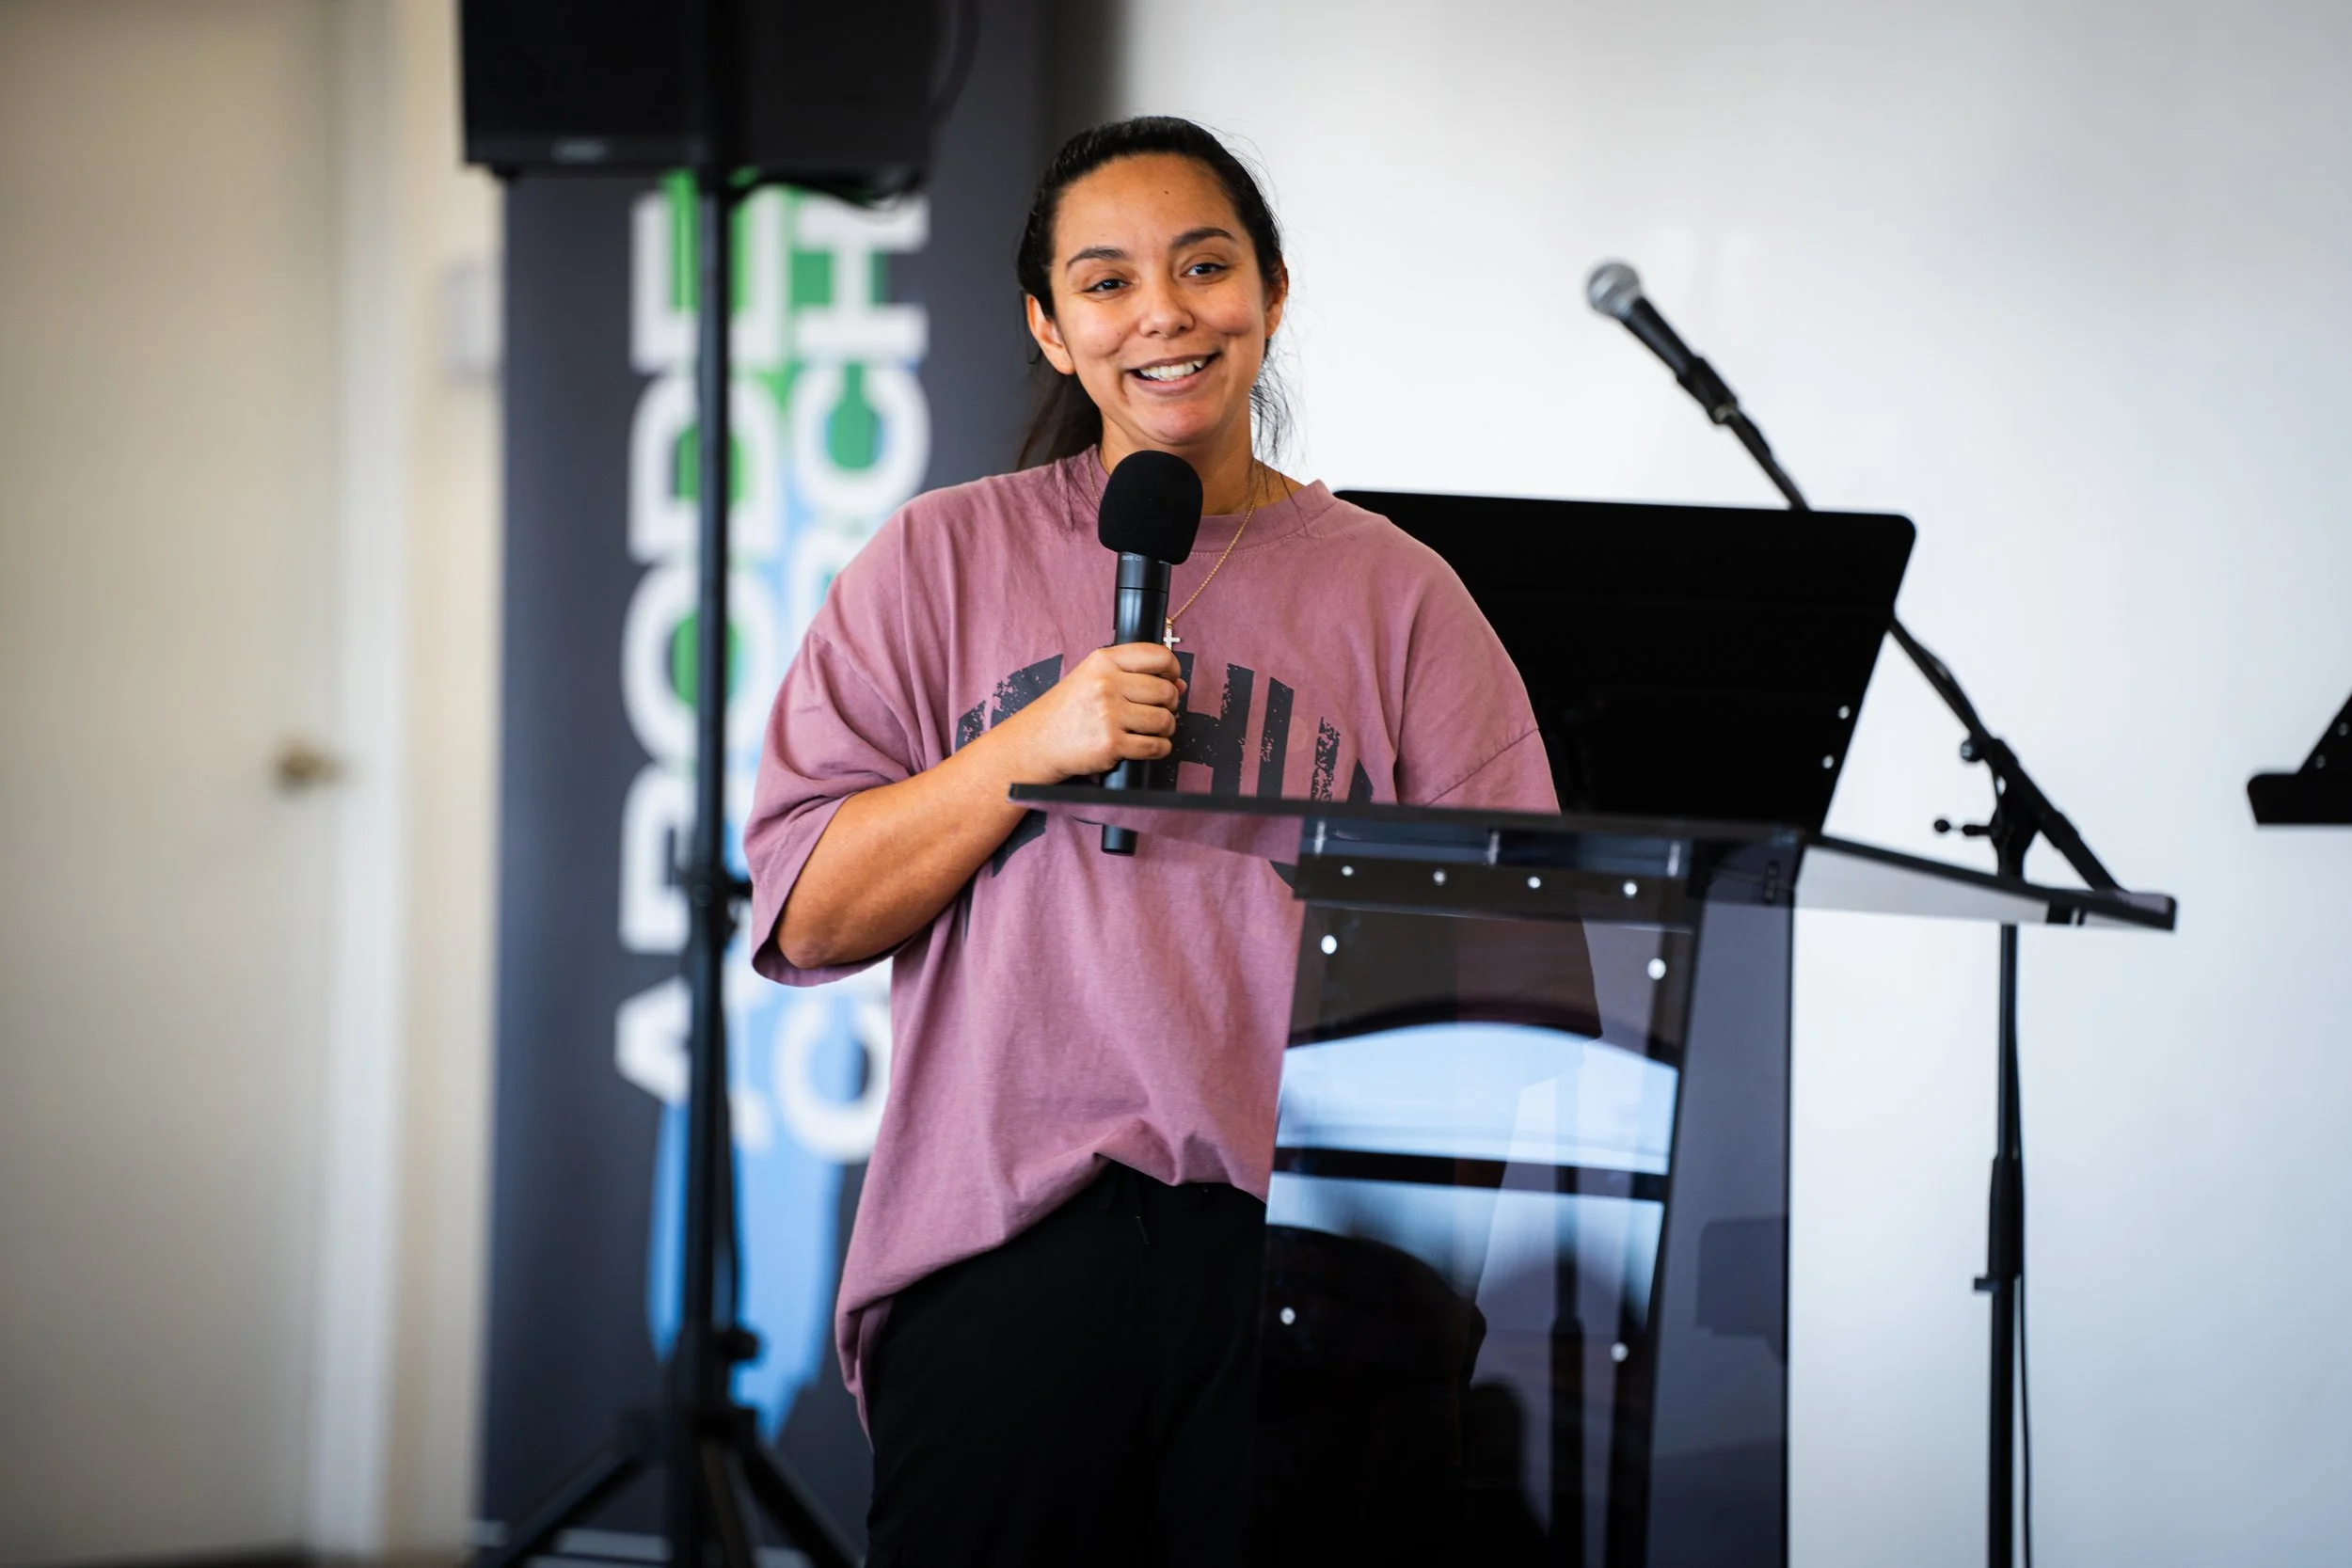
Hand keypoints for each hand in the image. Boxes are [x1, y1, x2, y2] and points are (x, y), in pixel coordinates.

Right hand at [986, 642, 1184, 781]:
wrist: (1037, 742)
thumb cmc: (1067, 711)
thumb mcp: (1092, 678)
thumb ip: (1133, 675)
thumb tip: (1179, 685)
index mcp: (1103, 661)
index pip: (1158, 656)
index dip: (1173, 669)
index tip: (1172, 679)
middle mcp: (1106, 684)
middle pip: (1166, 691)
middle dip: (1169, 705)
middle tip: (1156, 711)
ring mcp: (1109, 714)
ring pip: (1165, 720)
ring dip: (1165, 729)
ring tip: (1149, 729)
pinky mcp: (1111, 743)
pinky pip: (1155, 746)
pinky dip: (1159, 749)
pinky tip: (1147, 745)